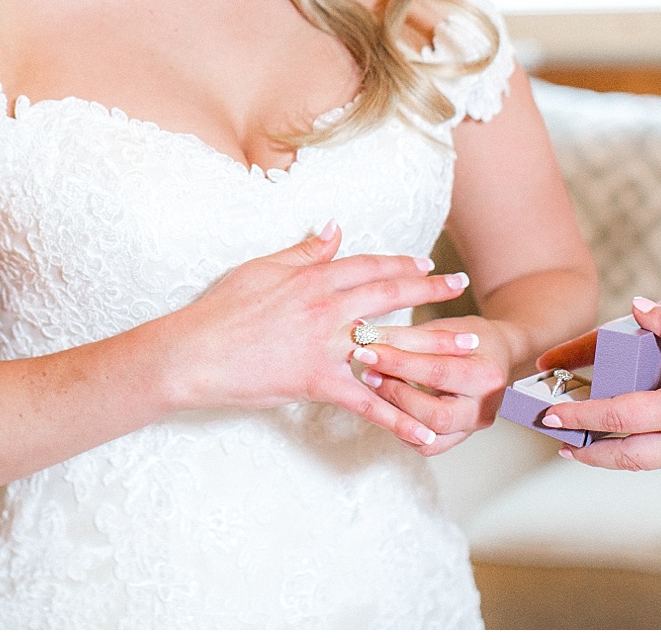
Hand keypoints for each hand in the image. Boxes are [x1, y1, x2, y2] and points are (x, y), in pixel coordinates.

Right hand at [165, 223, 470, 447]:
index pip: (369, 266)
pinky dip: (397, 419)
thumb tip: (334, 228)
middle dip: (431, 291)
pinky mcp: (317, 382)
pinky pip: (366, 403)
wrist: (191, 354)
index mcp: (312, 278)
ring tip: (468, 352)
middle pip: (390, 295)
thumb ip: (303, 252)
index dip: (401, 265)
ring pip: (390, 345)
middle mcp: (326, 307)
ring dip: (434, 349)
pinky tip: (424, 432)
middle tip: (461, 290)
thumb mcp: (261, 270)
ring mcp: (324, 345)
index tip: (428, 266)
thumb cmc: (219, 311)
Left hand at [354, 316, 510, 455]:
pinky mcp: (460, 437)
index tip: (369, 352)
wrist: (497, 356)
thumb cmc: (473, 338)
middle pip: (434, 414)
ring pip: (428, 437)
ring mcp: (472, 427)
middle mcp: (484, 408)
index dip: (398, 363)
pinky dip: (405, 428)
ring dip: (395, 414)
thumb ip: (413, 338)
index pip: (436, 372)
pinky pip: (428, 446)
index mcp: (486, 376)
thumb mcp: (447, 328)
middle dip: (395, 394)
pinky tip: (390, 406)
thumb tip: (372, 340)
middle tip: (370, 373)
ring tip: (377, 387)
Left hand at [535, 297, 660, 472]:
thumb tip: (636, 306)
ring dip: (622, 454)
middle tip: (560, 444)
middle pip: (626, 456)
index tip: (550, 415)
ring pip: (654, 462)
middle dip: (589, 452)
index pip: (616, 417)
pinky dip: (658, 451)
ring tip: (595, 441)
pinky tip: (650, 437)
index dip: (580, 416)